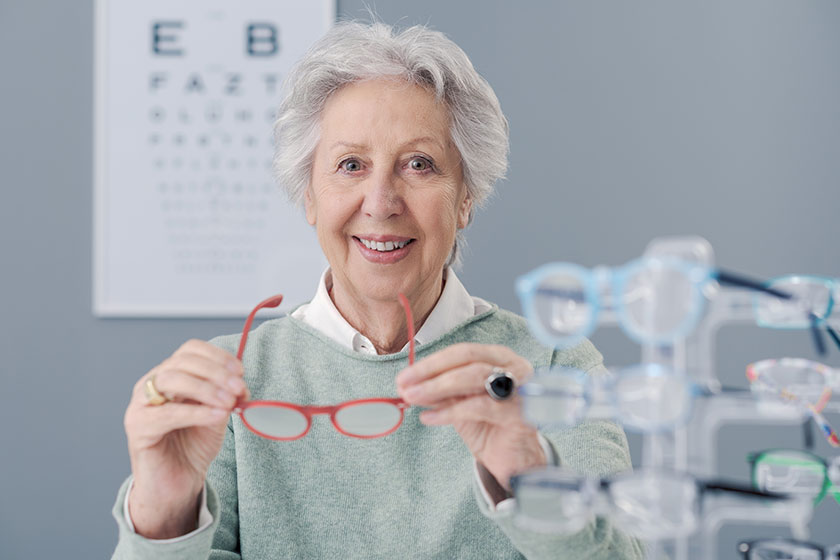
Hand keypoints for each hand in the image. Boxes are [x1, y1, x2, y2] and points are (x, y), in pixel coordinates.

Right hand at [123, 339, 247, 537]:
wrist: (176, 484)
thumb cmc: (193, 446)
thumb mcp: (216, 414)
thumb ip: (225, 396)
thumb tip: (240, 385)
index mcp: (170, 374)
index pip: (190, 350)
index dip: (217, 356)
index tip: (240, 371)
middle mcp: (151, 384)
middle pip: (182, 362)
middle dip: (216, 372)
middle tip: (239, 388)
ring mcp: (140, 404)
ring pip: (171, 380)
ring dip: (206, 388)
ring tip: (229, 402)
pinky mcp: (138, 428)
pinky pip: (167, 414)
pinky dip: (196, 412)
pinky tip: (217, 416)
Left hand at [395, 343, 545, 492]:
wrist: (515, 461)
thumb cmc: (489, 426)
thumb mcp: (459, 403)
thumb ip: (439, 391)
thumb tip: (408, 384)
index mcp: (499, 358)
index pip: (461, 352)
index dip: (430, 363)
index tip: (404, 376)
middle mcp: (513, 367)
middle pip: (468, 358)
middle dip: (431, 371)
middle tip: (404, 385)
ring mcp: (520, 388)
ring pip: (474, 377)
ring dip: (438, 387)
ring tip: (413, 398)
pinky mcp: (520, 413)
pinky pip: (480, 407)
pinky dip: (450, 411)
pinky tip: (430, 417)